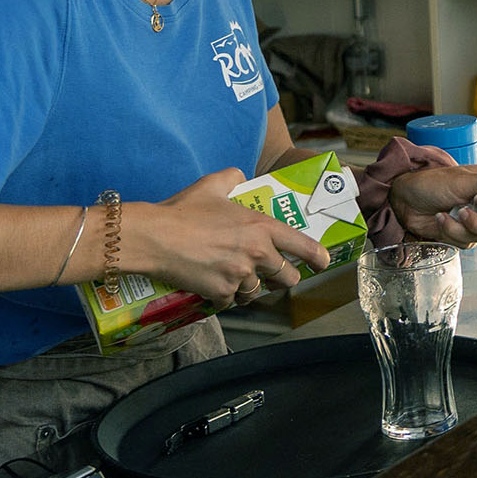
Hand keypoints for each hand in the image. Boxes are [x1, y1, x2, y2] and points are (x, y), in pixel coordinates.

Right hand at [127, 171, 328, 303]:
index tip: (323, 263)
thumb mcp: (212, 184)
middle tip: (273, 274)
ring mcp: (240, 276)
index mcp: (262, 228)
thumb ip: (233, 177)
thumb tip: (240, 175)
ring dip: (249, 288)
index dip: (318, 257)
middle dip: (282, 278)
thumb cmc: (182, 210)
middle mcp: (257, 254)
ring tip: (236, 278)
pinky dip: (225, 297)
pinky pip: (231, 302)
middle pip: (287, 277)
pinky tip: (215, 287)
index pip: (303, 246)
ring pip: (256, 292)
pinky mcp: (221, 293)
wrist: (153, 237)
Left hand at [384, 164, 476, 248]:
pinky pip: (466, 244)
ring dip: (459, 228)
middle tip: (463, 210)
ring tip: (445, 214)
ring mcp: (476, 221)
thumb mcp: (460, 180)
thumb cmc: (430, 183)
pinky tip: (440, 220)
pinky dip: (450, 233)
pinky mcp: (462, 234)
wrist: (404, 199)